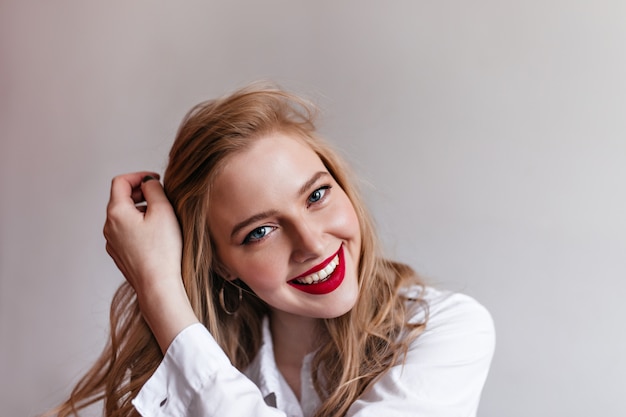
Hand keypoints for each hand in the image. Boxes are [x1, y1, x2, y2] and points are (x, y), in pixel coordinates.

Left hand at [104, 172, 197, 351]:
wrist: (158, 286)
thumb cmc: (162, 251)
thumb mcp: (163, 210)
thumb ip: (153, 189)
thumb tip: (147, 182)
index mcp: (116, 212)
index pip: (120, 182)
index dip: (138, 176)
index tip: (155, 180)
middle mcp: (109, 226)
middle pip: (120, 199)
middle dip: (140, 194)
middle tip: (161, 198)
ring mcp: (112, 242)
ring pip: (124, 217)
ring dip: (141, 211)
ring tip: (162, 219)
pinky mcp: (120, 255)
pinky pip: (126, 232)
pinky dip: (139, 227)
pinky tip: (156, 236)